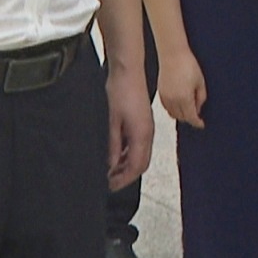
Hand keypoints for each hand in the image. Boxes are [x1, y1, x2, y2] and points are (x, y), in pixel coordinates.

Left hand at [105, 66, 154, 191]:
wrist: (128, 72)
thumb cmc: (120, 92)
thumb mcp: (112, 122)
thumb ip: (113, 145)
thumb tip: (111, 164)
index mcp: (142, 134)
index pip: (137, 166)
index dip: (124, 179)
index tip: (110, 186)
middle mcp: (148, 133)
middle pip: (142, 164)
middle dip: (126, 176)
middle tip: (109, 182)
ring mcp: (147, 128)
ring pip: (141, 156)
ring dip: (128, 166)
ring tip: (110, 171)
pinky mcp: (143, 122)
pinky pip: (139, 146)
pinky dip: (129, 155)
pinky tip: (116, 156)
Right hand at [158, 48, 207, 129]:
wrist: (172, 54)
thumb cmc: (188, 64)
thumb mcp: (200, 81)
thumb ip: (201, 97)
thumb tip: (198, 108)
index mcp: (184, 98)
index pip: (191, 117)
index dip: (197, 122)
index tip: (202, 124)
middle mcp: (173, 100)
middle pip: (181, 117)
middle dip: (190, 118)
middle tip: (197, 115)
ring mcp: (165, 97)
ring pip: (172, 114)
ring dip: (181, 115)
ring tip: (188, 110)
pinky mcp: (160, 93)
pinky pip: (166, 107)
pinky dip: (173, 109)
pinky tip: (178, 104)